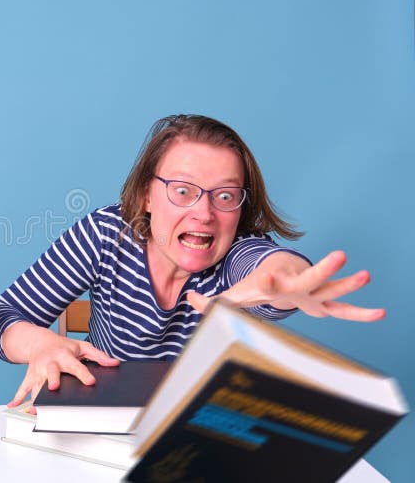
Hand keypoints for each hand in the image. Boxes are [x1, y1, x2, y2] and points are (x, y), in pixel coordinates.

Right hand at [6, 326, 119, 408]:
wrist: (40, 340)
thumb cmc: (62, 346)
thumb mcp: (82, 347)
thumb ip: (98, 356)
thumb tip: (114, 364)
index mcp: (64, 355)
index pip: (75, 365)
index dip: (83, 374)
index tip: (90, 382)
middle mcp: (50, 363)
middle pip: (51, 372)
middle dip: (52, 380)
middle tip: (54, 388)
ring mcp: (38, 370)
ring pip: (36, 383)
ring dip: (35, 395)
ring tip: (36, 409)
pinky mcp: (30, 376)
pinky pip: (23, 387)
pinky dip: (17, 396)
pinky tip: (13, 405)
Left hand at [187, 251, 384, 321]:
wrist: (277, 278)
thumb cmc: (255, 288)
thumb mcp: (232, 296)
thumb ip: (211, 301)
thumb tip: (187, 301)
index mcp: (272, 284)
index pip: (268, 284)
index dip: (266, 283)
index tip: (266, 279)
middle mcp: (295, 285)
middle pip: (310, 278)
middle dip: (323, 268)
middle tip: (340, 254)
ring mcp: (311, 294)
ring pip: (332, 288)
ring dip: (348, 283)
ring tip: (366, 275)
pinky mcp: (322, 305)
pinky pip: (343, 310)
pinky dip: (360, 313)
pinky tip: (380, 313)